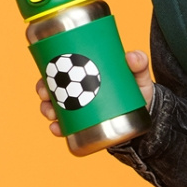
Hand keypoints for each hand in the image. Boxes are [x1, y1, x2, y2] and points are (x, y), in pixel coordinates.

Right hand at [35, 49, 154, 135]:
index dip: (46, 72)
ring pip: (55, 108)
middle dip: (43, 92)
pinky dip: (58, 128)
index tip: (44, 76)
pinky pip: (66, 127)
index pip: (59, 70)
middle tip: (45, 96)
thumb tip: (132, 57)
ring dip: (47, 110)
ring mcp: (79, 108)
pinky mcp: (84, 124)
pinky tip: (56, 129)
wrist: (144, 115)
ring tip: (51, 115)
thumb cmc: (137, 90)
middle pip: (51, 89)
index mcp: (83, 74)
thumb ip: (139, 64)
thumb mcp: (138, 76)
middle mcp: (77, 91)